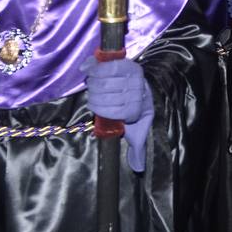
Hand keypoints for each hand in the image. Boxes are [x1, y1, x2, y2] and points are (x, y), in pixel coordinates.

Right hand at [82, 57, 153, 173]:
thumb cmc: (136, 112)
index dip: (101, 109)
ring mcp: (133, 76)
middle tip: (95, 96)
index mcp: (138, 109)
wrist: (143, 90)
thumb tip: (138, 168)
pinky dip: (94, 67)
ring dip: (94, 83)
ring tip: (94, 84)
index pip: (112, 111)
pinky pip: (106, 66)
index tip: (97, 108)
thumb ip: (137, 148)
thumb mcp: (138, 130)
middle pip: (104, 95)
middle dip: (96, 96)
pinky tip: (88, 69)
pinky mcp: (127, 64)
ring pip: (103, 81)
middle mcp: (137, 91)